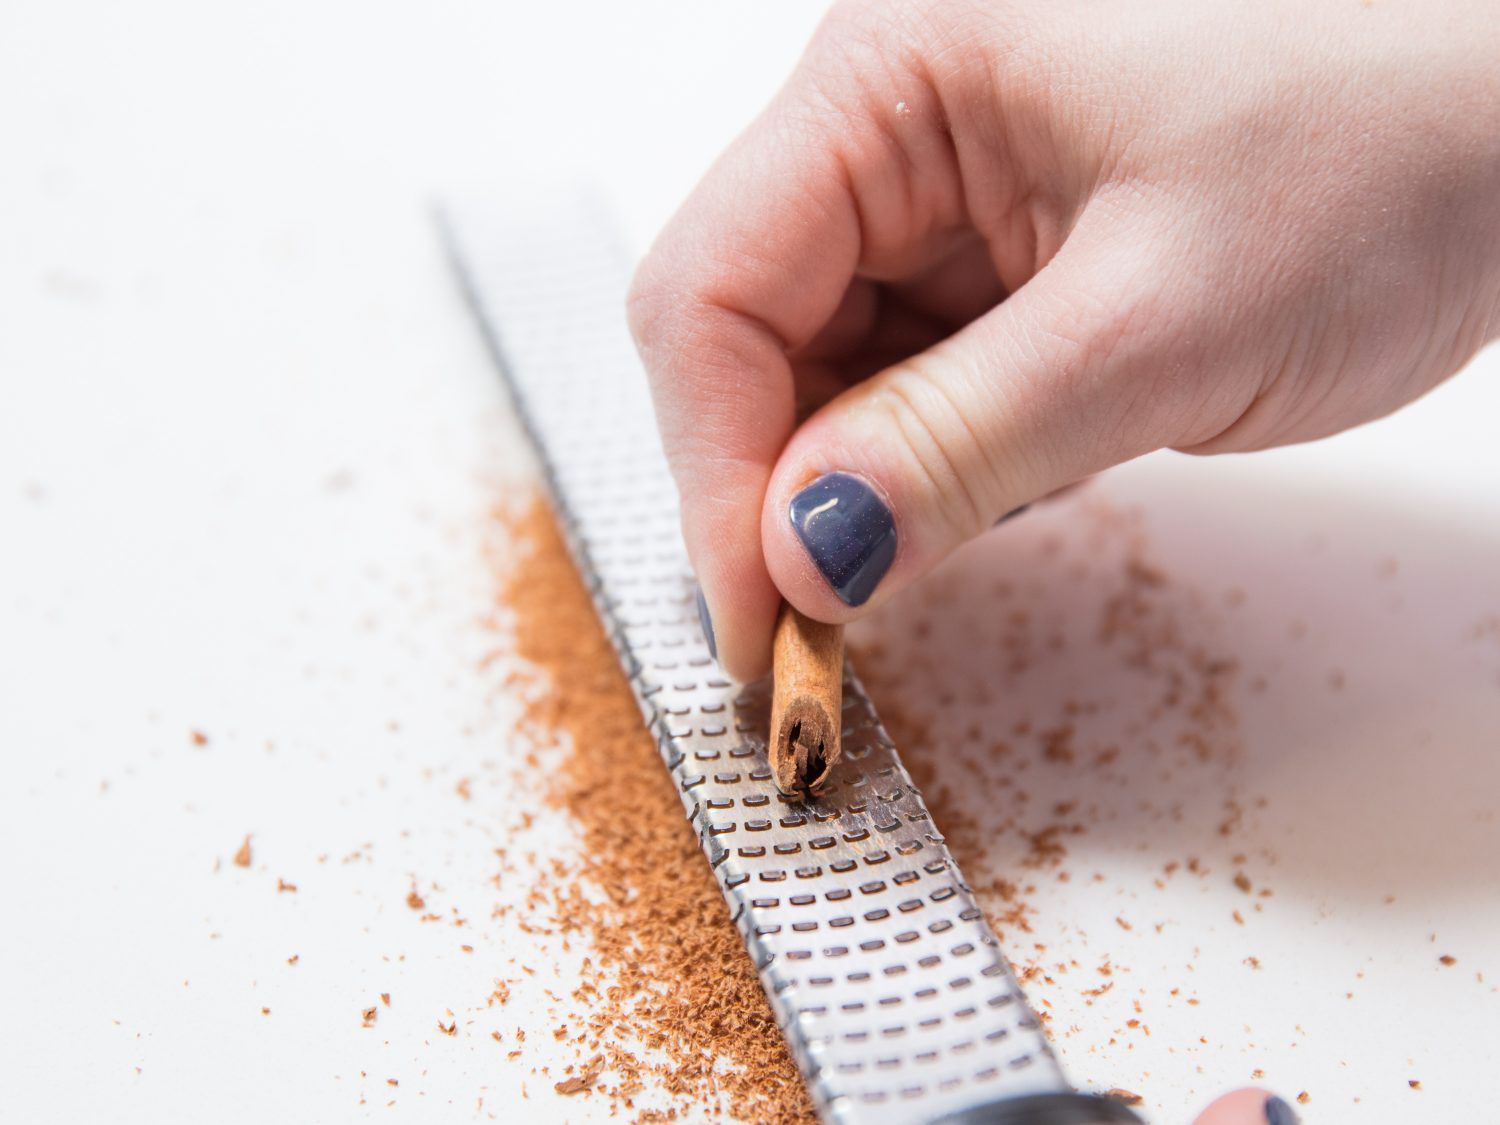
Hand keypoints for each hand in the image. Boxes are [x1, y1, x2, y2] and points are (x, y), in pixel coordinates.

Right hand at [628, 0, 1499, 680]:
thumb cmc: (1402, 126)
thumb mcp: (1162, 319)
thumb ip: (960, 442)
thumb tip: (800, 553)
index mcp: (894, 74)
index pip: (714, 290)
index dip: (712, 474)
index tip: (759, 622)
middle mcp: (895, 124)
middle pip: (747, 336)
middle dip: (774, 492)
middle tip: (817, 638)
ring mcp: (945, 191)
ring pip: (822, 369)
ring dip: (854, 485)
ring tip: (921, 559)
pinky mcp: (1001, 256)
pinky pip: (908, 377)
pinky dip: (923, 461)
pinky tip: (987, 490)